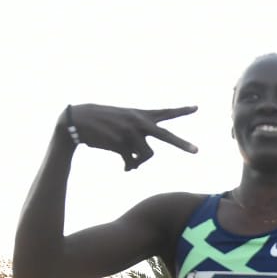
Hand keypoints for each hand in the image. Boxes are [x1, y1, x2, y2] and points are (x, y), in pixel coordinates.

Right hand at [64, 103, 199, 170]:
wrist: (79, 120)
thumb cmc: (102, 122)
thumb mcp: (123, 122)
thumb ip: (136, 139)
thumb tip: (136, 164)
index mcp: (141, 114)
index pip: (165, 112)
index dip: (181, 111)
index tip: (196, 108)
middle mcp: (138, 123)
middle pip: (166, 136)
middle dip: (182, 144)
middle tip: (197, 151)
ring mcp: (130, 134)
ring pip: (146, 156)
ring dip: (139, 162)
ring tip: (131, 163)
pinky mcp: (120, 145)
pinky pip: (132, 162)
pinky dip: (130, 167)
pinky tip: (125, 169)